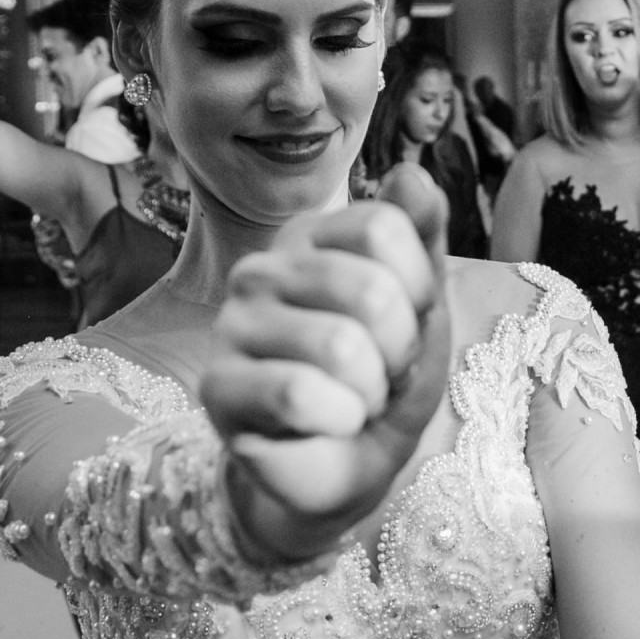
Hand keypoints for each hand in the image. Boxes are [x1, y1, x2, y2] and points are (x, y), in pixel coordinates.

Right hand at [202, 171, 450, 529]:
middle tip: (383, 372)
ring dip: (372, 391)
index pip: (386, 226)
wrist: (347, 465)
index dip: (419, 288)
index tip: (409, 321)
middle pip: (371, 289)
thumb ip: (422, 236)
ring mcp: (233, 324)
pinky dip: (339, 419)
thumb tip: (412, 173)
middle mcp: (264, 268)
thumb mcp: (423, 306)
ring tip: (356, 398)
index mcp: (313, 237)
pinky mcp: (217, 386)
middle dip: (400, 349)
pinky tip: (328, 422)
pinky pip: (299, 394)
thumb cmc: (385, 379)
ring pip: (341, 346)